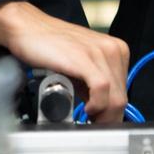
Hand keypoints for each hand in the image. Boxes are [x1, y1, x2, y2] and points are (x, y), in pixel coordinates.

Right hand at [0, 1, 129, 121]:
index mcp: (116, 49)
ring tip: (88, 118)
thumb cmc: (51, 45)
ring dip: (102, 115)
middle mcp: (112, 49)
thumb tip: (101, 110)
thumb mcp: (81, 65)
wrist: (28, 28)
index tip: (102, 120)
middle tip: (94, 125)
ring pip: (115, 97)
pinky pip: (102, 90)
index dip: (113, 110)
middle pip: (122, 97)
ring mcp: (100, 52)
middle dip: (108, 118)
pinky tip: (86, 109)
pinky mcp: (85, 58)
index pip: (124, 90)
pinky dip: (96, 105)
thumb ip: (94, 84)